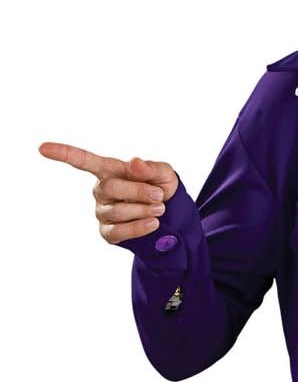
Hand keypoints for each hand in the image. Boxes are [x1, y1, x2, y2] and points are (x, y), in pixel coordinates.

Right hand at [38, 143, 178, 242]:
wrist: (171, 217)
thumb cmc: (161, 188)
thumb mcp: (162, 173)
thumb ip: (150, 168)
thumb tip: (134, 162)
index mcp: (108, 170)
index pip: (82, 160)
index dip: (63, 153)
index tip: (42, 148)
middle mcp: (100, 191)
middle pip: (111, 187)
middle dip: (139, 191)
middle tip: (159, 195)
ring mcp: (102, 213)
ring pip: (117, 211)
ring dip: (143, 210)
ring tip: (159, 209)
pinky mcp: (108, 233)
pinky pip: (119, 231)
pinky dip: (139, 227)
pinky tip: (153, 223)